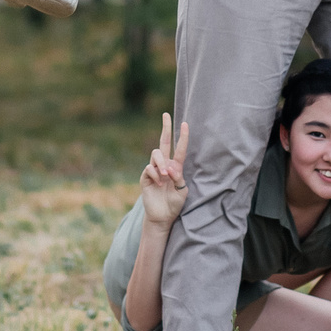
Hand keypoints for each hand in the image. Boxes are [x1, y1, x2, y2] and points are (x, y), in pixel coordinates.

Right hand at [140, 113, 189, 227]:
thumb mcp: (182, 191)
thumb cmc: (174, 203)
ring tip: (165, 176)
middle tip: (166, 114)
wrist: (163, 216)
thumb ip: (178, 178)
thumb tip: (169, 168)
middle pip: (163, 142)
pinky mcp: (145, 177)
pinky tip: (159, 184)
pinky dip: (155, 175)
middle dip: (165, 127)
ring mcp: (154, 170)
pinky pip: (149, 168)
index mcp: (176, 167)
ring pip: (156, 154)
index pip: (179, 148)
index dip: (183, 136)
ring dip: (161, 163)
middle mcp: (164, 165)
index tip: (185, 123)